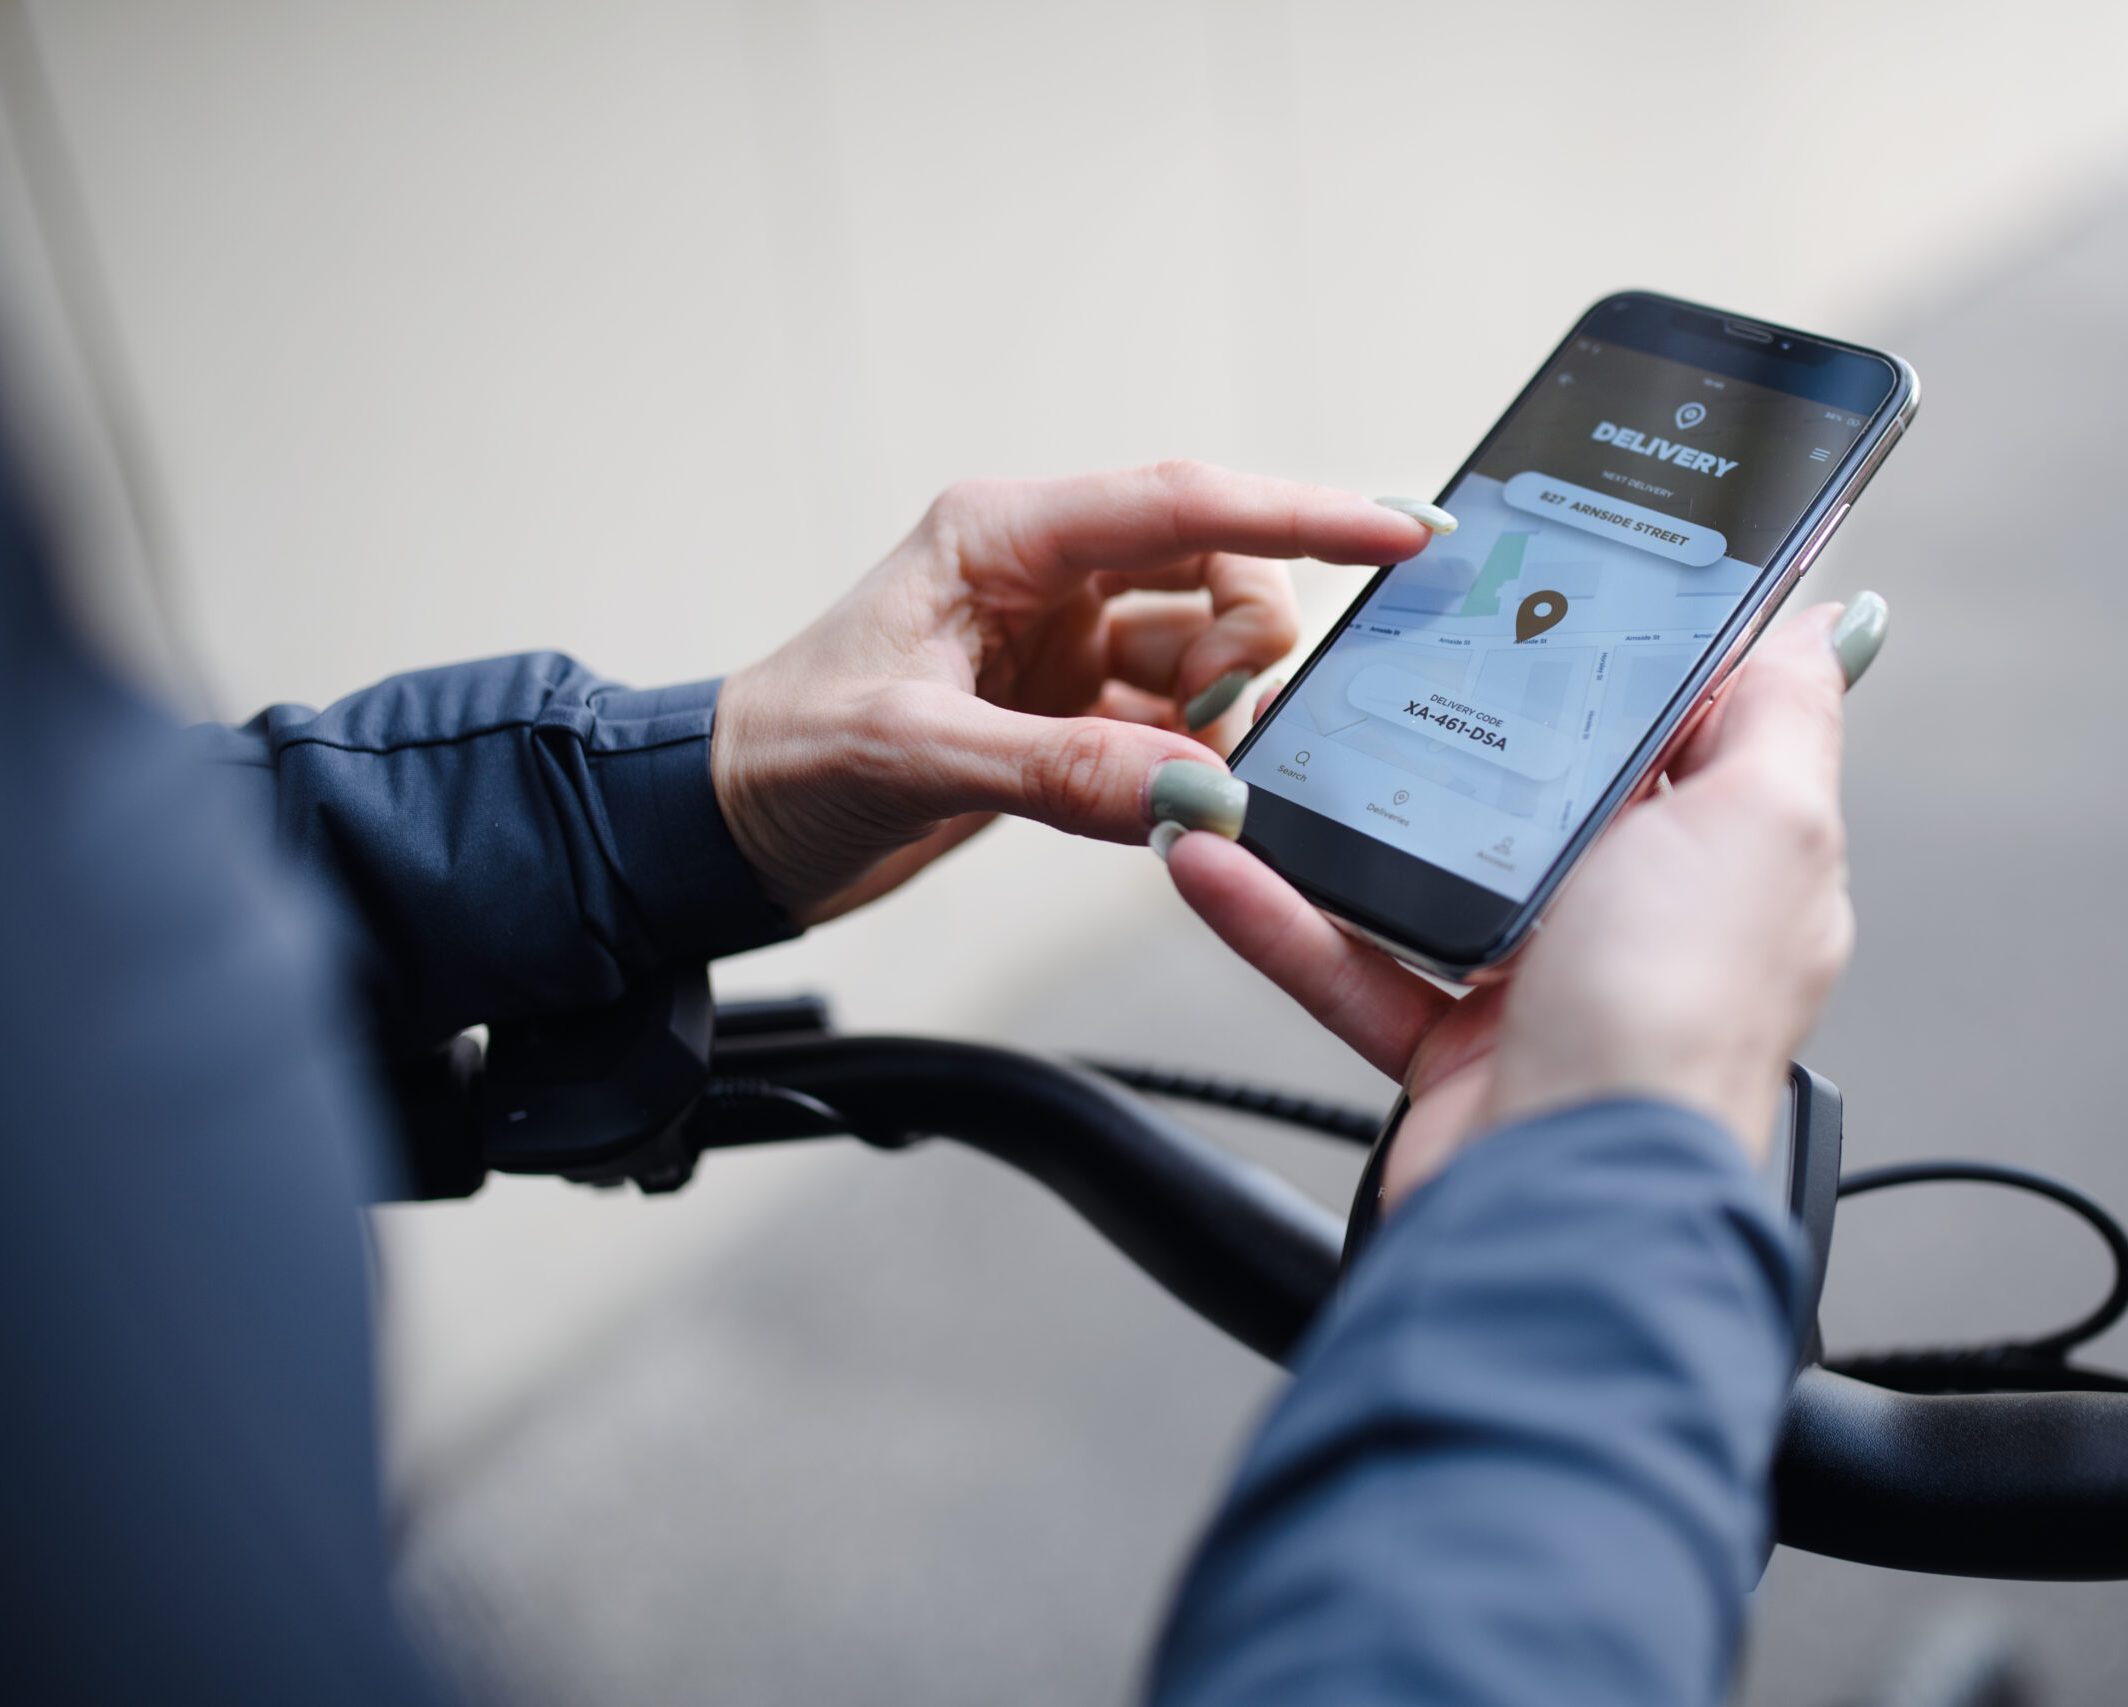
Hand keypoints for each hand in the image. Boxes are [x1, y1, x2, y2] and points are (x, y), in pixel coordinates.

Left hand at [711, 463, 1431, 923]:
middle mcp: (1045, 576)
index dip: (1305, 512)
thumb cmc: (780, 759)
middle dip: (1247, 641)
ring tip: (1177, 774)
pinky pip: (1178, 721)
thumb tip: (1201, 790)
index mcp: (1003, 536)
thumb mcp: (913, 756)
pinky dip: (1194, 760)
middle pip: (1217, 568)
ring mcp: (1063, 645)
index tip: (1404, 531)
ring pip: (1207, 647)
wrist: (722, 832)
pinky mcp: (1069, 714)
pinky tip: (1175, 798)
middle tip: (1214, 724)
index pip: (1183, 501)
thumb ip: (1064, 770)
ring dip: (1223, 708)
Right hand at [1166, 601, 1865, 1209]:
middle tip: (1372, 653)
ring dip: (1331, 815)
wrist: (1566, 1204)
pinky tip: (1216, 855)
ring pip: (1422, 869)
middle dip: (1449, 721)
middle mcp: (1643, 917)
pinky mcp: (1451, 1048)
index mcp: (1731, 854)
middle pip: (1536, 786)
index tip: (1539, 577)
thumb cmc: (1677, 1021)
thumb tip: (1832, 616)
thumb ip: (1784, 712)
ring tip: (1261, 749)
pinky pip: (1348, 961)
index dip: (1616, 651)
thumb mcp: (1763, 821)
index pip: (1678, 724)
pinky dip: (1277, 913)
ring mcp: (1544, 984)